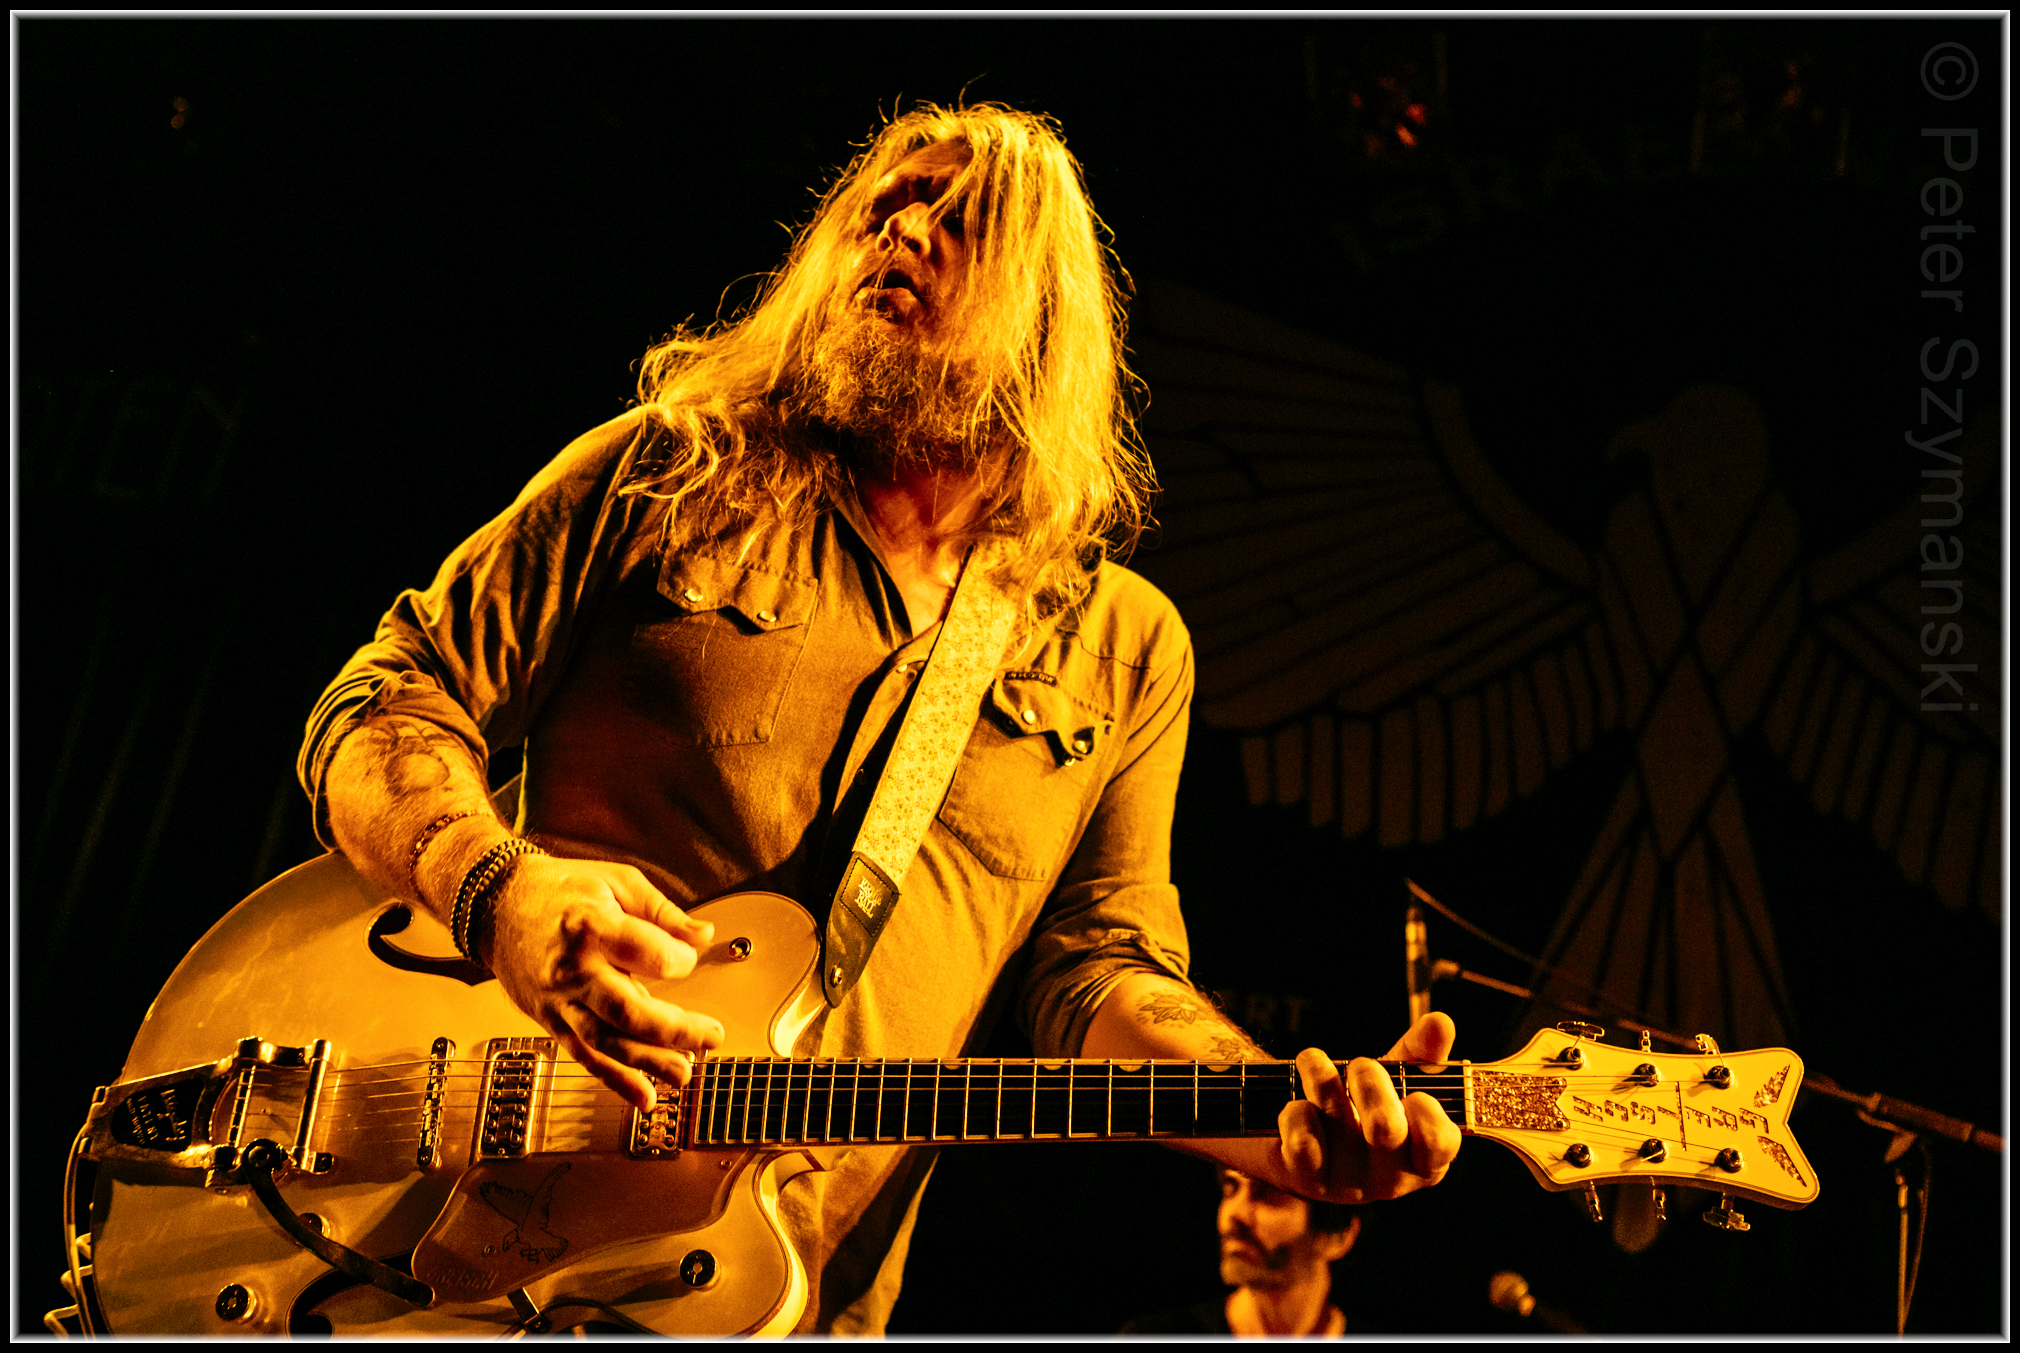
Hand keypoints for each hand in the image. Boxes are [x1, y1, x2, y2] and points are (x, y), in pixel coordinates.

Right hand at [482, 855, 723, 1110]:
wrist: (496, 905)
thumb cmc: (560, 889)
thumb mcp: (618, 882)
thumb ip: (664, 912)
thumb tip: (703, 935)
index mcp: (592, 926)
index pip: (649, 954)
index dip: (681, 958)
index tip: (689, 956)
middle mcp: (572, 969)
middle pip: (627, 1010)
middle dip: (674, 1030)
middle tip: (711, 1036)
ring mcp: (559, 1000)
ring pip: (606, 1042)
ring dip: (649, 1063)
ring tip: (685, 1073)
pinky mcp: (551, 1021)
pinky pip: (584, 1057)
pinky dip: (616, 1081)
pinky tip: (645, 1097)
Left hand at [1274, 1011, 1461, 1203]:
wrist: (1302, 1141)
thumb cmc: (1363, 1107)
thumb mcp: (1396, 1081)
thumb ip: (1422, 1053)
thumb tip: (1440, 1022)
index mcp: (1424, 1158)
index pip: (1441, 1144)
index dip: (1429, 1115)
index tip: (1415, 1094)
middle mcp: (1390, 1179)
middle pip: (1385, 1127)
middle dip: (1369, 1081)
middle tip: (1360, 1065)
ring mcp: (1348, 1184)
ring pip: (1337, 1123)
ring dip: (1322, 1078)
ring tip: (1314, 1062)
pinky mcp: (1306, 1179)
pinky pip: (1302, 1141)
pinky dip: (1297, 1111)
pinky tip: (1298, 1104)